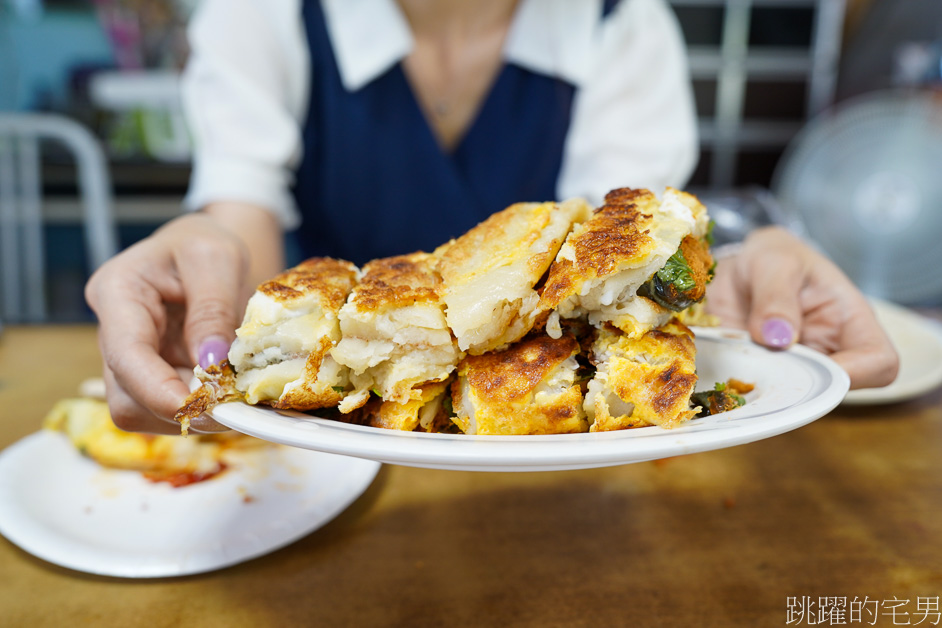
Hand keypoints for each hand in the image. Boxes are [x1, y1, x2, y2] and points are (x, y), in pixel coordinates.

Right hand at [85, 213, 250, 433]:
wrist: (202, 248)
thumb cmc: (204, 242)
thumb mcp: (217, 258)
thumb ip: (213, 309)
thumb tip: (211, 363)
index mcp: (118, 292)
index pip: (126, 356)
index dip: (159, 391)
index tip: (202, 408)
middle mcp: (112, 331)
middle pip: (127, 398)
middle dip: (180, 410)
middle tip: (233, 406)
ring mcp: (128, 358)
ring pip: (144, 412)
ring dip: (191, 415)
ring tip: (235, 396)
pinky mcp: (149, 375)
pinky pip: (165, 409)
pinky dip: (198, 411)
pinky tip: (227, 395)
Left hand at [706, 227, 898, 389]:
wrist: (738, 266)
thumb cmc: (772, 257)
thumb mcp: (772, 261)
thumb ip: (775, 295)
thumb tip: (777, 338)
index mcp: (849, 320)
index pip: (880, 363)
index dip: (855, 374)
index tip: (810, 365)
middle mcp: (828, 352)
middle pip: (832, 392)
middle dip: (795, 386)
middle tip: (756, 362)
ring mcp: (795, 368)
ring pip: (791, 399)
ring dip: (762, 386)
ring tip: (734, 357)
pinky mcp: (763, 375)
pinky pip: (756, 394)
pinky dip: (739, 387)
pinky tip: (722, 367)